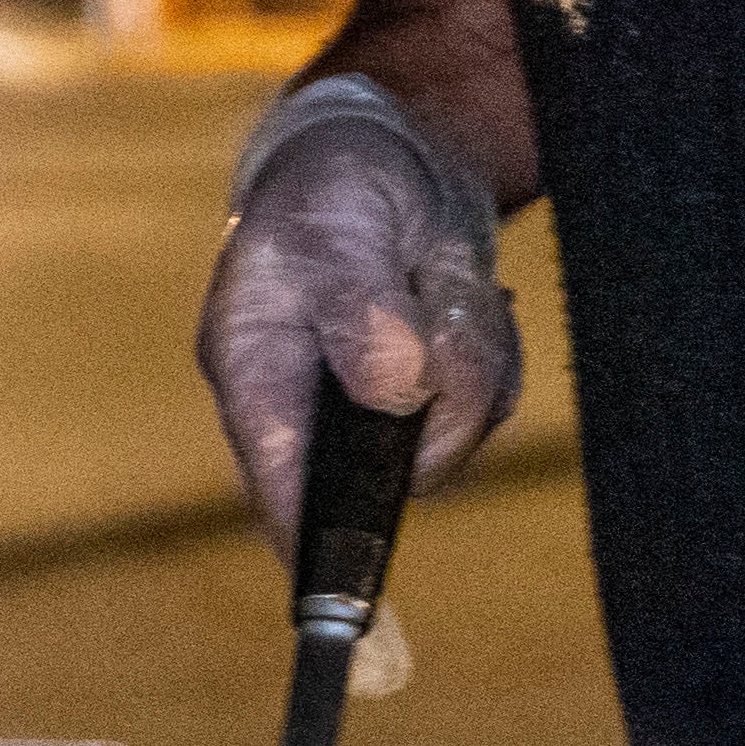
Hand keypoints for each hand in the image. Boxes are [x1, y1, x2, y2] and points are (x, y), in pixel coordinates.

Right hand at [198, 79, 520, 543]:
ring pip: (451, 435)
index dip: (319, 547)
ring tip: (445, 281)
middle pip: (390, 472)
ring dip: (472, 358)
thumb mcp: (340, 225)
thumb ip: (359, 306)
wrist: (392, 148)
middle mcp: (306, 406)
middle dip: (442, 395)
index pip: (279, 486)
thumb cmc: (337, 184)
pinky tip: (464, 297)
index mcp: (252, 367)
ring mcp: (368, 410)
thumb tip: (392, 389)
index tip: (357, 598)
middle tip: (442, 302)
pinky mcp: (423, 399)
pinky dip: (492, 354)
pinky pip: (484, 407)